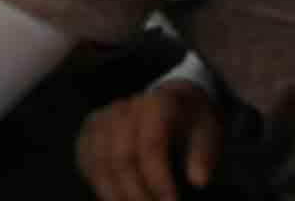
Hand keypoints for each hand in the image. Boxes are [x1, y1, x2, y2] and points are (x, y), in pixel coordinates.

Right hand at [76, 80, 220, 200]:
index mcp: (157, 102)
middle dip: (136, 193)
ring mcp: (101, 119)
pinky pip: (86, 165)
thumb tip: (199, 181)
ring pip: (100, 165)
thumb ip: (203, 155)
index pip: (151, 146)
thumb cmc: (190, 122)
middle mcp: (124, 107)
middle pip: (121, 159)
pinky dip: (100, 187)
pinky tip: (117, 199)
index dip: (158, 179)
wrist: (170, 103)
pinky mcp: (87, 133)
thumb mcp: (207, 132)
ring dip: (115, 196)